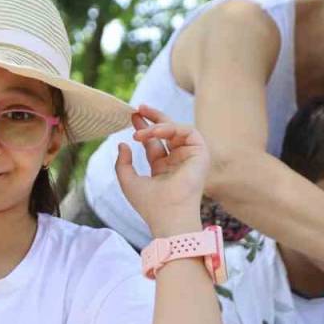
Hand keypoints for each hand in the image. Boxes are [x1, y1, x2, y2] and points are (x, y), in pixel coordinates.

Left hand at [114, 105, 208, 236]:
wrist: (168, 214)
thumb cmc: (149, 204)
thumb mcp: (128, 180)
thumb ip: (122, 163)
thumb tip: (122, 143)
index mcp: (163, 169)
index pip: (154, 143)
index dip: (144, 129)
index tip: (133, 117)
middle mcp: (177, 161)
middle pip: (167, 132)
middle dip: (154, 117)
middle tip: (139, 108)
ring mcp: (190, 157)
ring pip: (176, 130)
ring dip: (157, 126)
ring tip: (141, 132)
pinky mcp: (201, 154)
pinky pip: (188, 131)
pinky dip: (171, 128)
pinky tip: (154, 133)